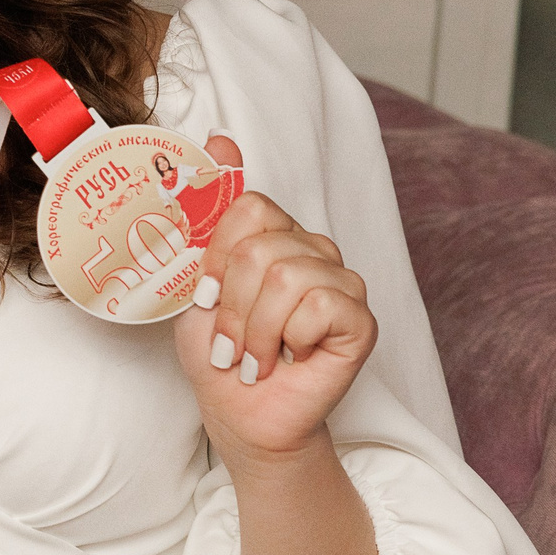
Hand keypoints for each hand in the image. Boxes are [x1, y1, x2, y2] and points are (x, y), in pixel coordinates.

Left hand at [172, 135, 376, 468]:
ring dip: (256, 328)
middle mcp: (313, 250)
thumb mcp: (194, 282)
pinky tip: (288, 359)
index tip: (206, 296)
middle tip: (231, 341)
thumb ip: (204, 216)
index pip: (250, 205)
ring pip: (287, 276)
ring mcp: (341, 282)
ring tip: (254, 355)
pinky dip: (288, 339)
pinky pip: (319, 305)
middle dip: (233, 304)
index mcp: (275, 235)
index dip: (219, 254)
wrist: (241, 414)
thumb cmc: (219, 352)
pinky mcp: (361, 320)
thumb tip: (219, 140)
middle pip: (262, 246)